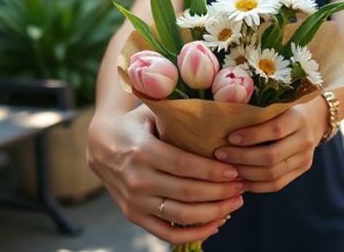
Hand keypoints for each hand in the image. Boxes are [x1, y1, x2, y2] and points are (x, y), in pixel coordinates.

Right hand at [87, 104, 244, 243]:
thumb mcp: (151, 113)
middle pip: (187, 193)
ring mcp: (134, 201)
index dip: (213, 172)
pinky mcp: (133, 216)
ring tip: (235, 203)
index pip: (184, 166)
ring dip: (214, 212)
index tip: (235, 171)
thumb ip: (177, 115)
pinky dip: (195, 233)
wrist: (100, 143)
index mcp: (142, 151)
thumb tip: (218, 110)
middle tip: (242, 186)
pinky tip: (217, 222)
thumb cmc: (135, 124)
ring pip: (182, 216)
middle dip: (221, 192)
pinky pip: (167, 233)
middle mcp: (136, 179)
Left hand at [213, 97, 326, 192]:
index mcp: (298, 117)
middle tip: (220, 154)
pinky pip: (276, 185)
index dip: (251, 136)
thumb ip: (255, 106)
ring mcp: (305, 158)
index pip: (275, 130)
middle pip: (272, 156)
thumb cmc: (284, 107)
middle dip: (242, 157)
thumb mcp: (275, 101)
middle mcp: (305, 139)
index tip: (229, 137)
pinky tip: (239, 180)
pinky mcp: (301, 170)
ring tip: (226, 168)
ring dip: (245, 173)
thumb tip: (223, 112)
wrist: (314, 118)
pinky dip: (255, 185)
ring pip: (272, 174)